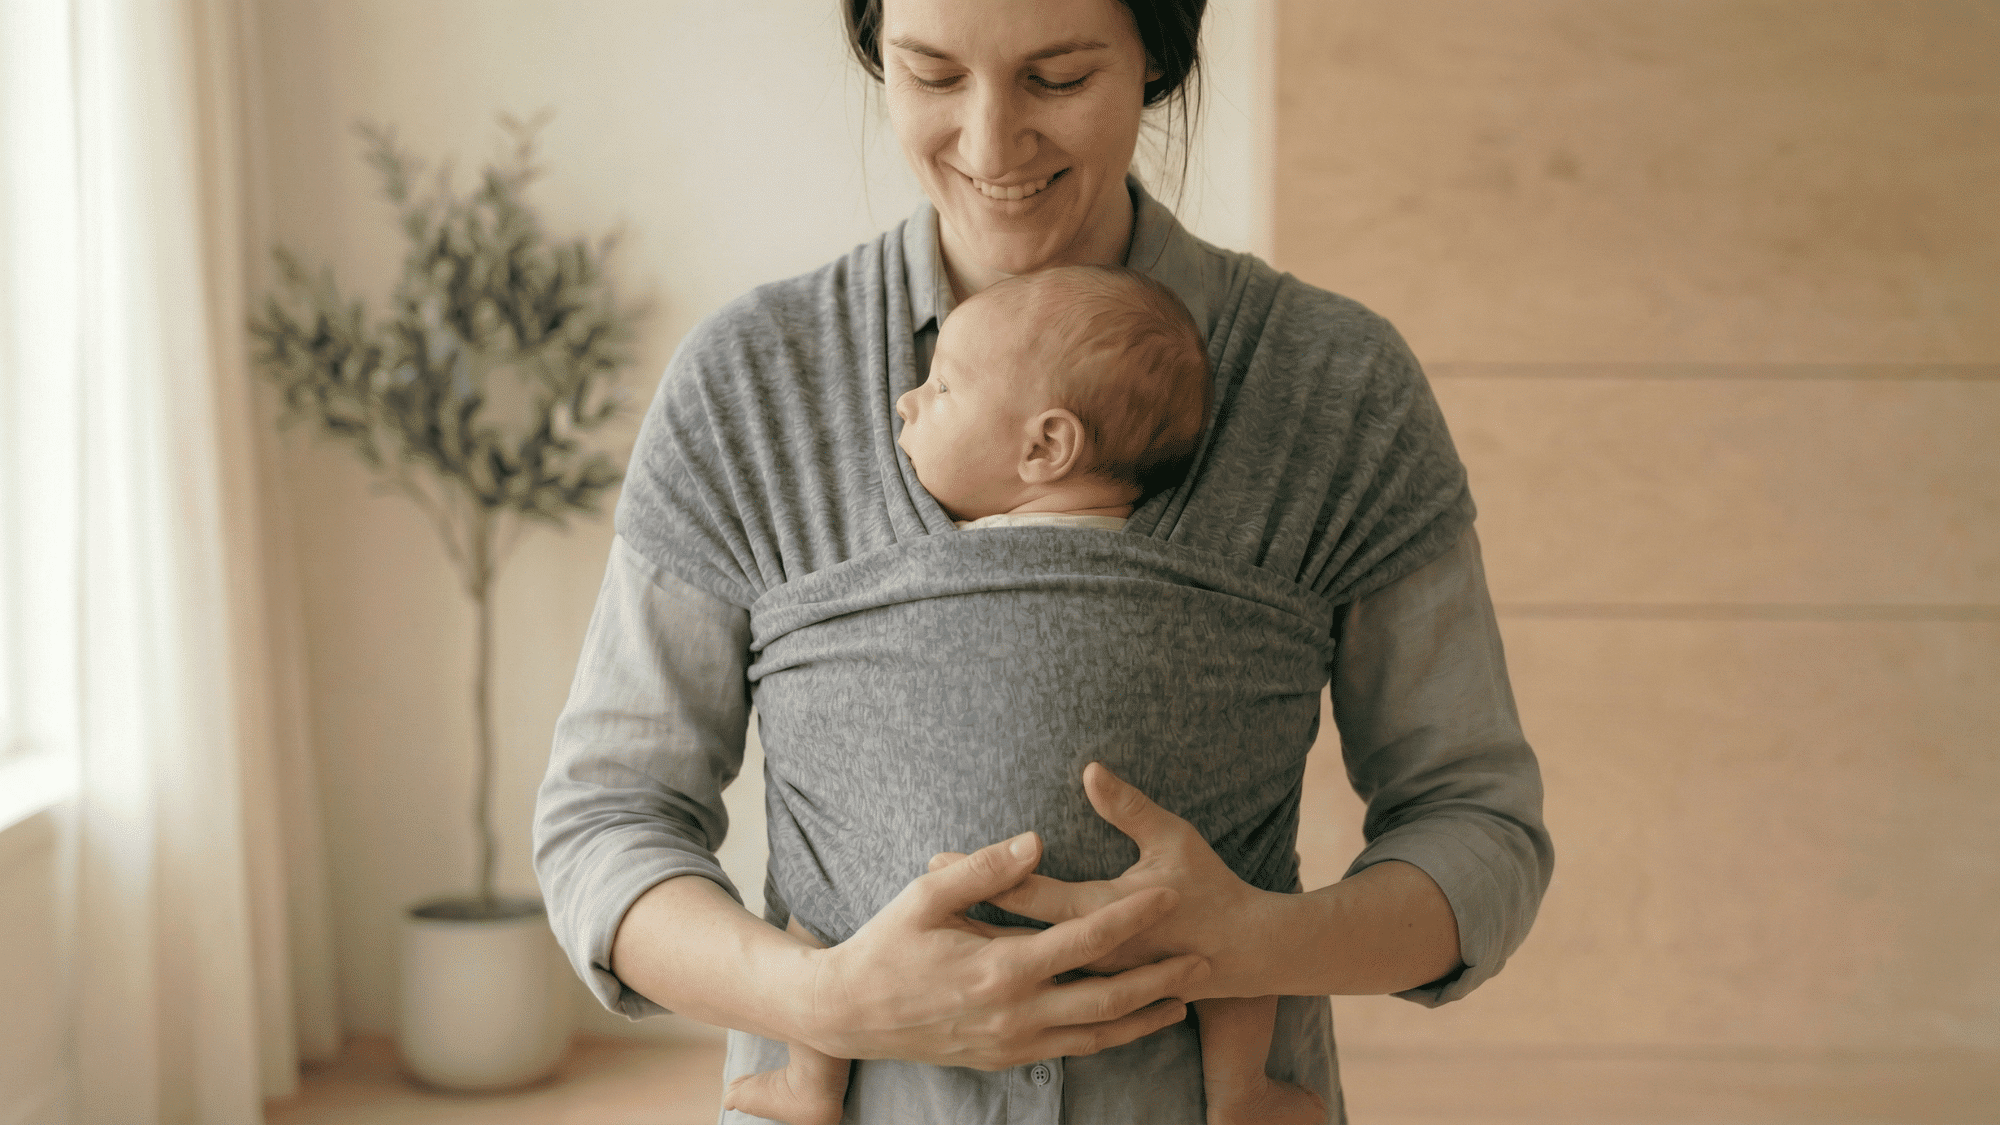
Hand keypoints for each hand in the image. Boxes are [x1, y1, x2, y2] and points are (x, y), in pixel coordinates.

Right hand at [802, 828, 1211, 1069]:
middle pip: (1108, 998)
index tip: (1169, 893)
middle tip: (1204, 960)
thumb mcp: (925, 896)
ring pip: (1096, 1035)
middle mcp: (1014, 1013)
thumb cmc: (885, 945)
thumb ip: (984, 869)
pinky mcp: (1005, 1059)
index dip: (1133, 916)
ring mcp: (1012, 1043)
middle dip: (1160, 978)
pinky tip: (1130, 1024)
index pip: (1084, 938)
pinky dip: (1108, 1038)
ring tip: (1185, 999)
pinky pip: (1071, 1051)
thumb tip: (1036, 839)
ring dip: (1144, 1018)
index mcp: (999, 967)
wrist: (848, 1013)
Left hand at [929, 763, 1273, 999]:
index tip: (937, 855)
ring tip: (933, 927)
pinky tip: (981, 959)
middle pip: (1013, 934)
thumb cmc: (1211, 889)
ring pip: (1025, 967)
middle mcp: (1092, 954)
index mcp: (1104, 914)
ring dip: (983, 946)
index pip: (1029, 895)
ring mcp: (1095, 979)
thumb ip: (1128, 807)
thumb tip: (1089, 770)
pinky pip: (1045, 984)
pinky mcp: (1101, 991)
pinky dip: (1012, 970)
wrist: (1245, 953)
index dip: (983, 874)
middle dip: (966, 911)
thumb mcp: (1173, 838)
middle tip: (918, 889)